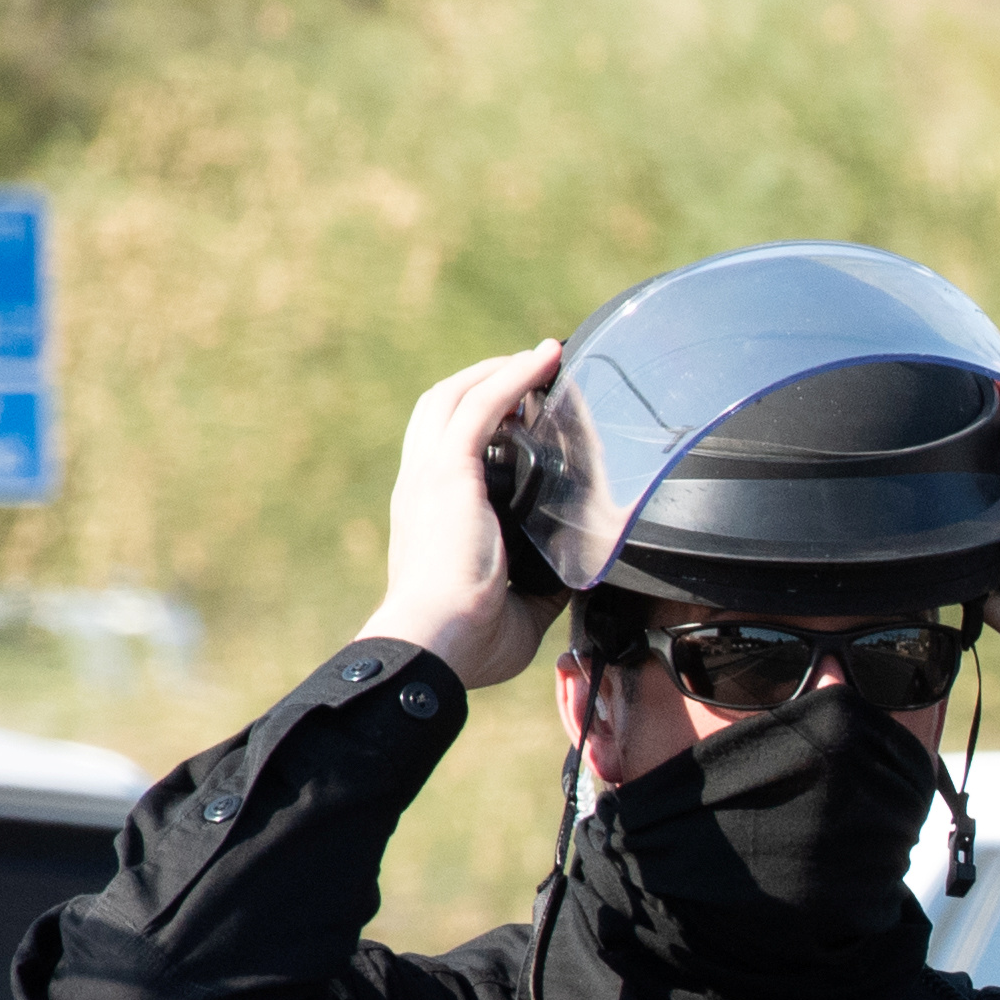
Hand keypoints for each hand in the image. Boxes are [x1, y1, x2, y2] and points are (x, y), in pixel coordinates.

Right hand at [363, 339, 571, 687]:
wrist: (436, 641)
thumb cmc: (467, 639)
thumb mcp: (518, 605)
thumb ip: (542, 581)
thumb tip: (576, 575)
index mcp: (431, 513)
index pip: (446, 448)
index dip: (477, 424)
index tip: (516, 413)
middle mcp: (423, 484)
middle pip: (443, 408)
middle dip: (485, 383)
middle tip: (532, 372)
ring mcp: (431, 474)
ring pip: (458, 396)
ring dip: (500, 371)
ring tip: (542, 357)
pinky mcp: (448, 472)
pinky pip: (482, 407)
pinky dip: (511, 378)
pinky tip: (541, 361)